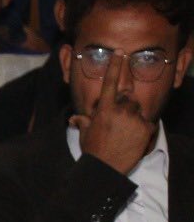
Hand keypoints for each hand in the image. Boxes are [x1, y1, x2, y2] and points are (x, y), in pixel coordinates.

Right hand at [72, 51, 157, 174]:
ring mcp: (134, 119)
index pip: (110, 83)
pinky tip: (134, 141)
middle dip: (126, 108)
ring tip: (126, 135)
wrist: (104, 169)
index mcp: (104, 109)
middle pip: (129, 100)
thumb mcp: (85, 135)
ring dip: (134, 119)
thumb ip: (83, 122)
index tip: (120, 53)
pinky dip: (143, 131)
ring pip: (138, 112)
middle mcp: (120, 110)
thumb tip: (74, 118)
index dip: (115, 66)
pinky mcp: (146, 128)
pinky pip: (148, 124)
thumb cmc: (93, 151)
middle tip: (120, 124)